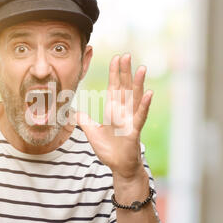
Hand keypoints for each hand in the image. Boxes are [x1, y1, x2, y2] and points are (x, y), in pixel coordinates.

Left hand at [77, 54, 152, 181]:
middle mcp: (124, 112)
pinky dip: (145, 105)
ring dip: (138, 83)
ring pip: (135, 98)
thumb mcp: (92, 132)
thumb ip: (84, 120)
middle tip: (126, 55)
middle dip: (125, 72)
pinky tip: (149, 93)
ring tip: (142, 68)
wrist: (119, 166)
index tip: (115, 58)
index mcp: (114, 110)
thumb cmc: (109, 149)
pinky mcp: (134, 130)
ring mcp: (130, 120)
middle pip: (125, 88)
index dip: (115, 73)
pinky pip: (140, 115)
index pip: (114, 87)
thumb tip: (73, 111)